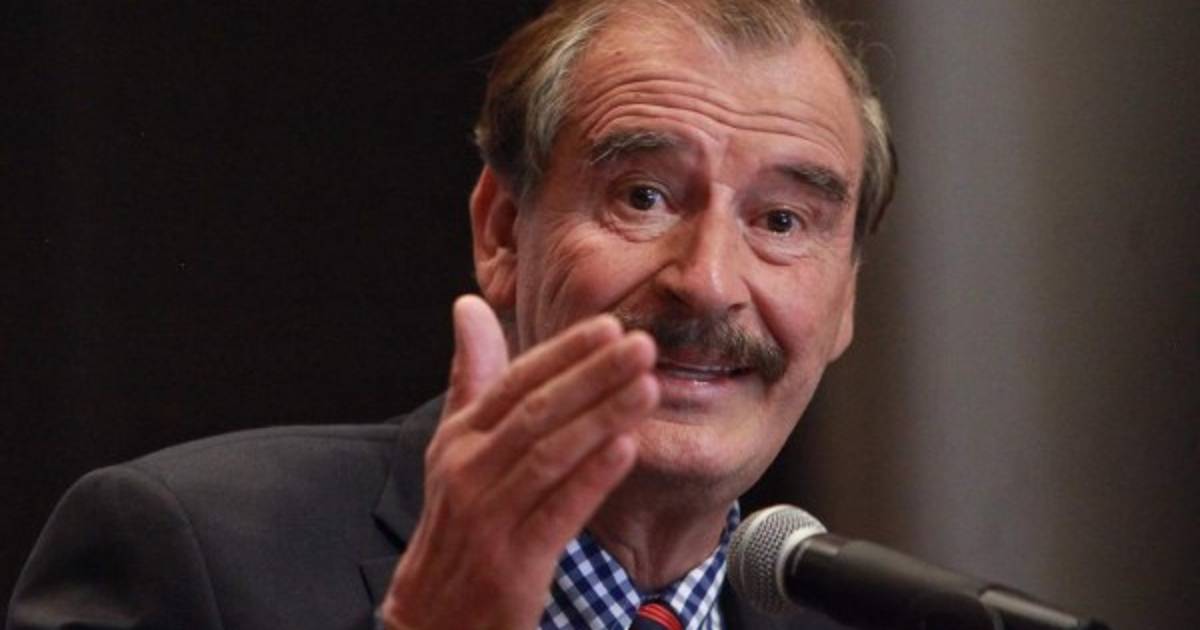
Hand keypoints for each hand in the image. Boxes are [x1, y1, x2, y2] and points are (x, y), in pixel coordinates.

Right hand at [379, 295, 658, 629]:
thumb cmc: (457, 523)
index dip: (564, 353)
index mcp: (460, 439)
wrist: (433, 617)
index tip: (609, 326)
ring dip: (601, 417)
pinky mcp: (512, 563)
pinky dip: (591, 479)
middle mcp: (468, 471)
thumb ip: (471, 378)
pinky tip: (625, 450)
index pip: (514, 383)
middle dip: (592, 376)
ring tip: (646, 387)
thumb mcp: (455, 446)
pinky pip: (557, 513)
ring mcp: (488, 518)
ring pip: (549, 456)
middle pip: (536, 412)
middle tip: (641, 345)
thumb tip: (469, 306)